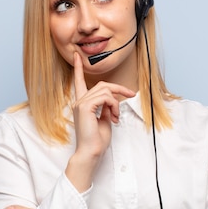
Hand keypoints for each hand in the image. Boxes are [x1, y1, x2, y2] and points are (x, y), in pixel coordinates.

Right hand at [66, 52, 134, 190]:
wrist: (91, 152)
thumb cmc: (97, 140)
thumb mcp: (104, 120)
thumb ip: (106, 108)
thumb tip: (112, 101)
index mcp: (82, 104)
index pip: (79, 82)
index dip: (79, 68)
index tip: (76, 56)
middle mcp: (79, 101)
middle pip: (101, 84)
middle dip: (118, 88)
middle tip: (130, 94)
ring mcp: (81, 103)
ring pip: (105, 90)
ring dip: (116, 102)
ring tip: (116, 116)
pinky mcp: (85, 107)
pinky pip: (105, 98)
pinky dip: (113, 105)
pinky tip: (113, 116)